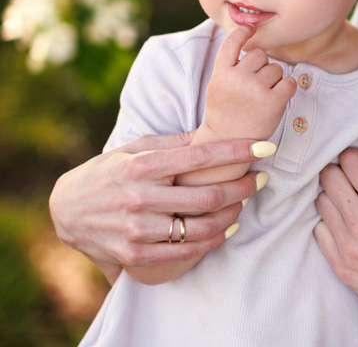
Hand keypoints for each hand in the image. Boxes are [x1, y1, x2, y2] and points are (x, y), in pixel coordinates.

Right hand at [49, 132, 270, 267]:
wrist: (65, 209)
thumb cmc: (109, 171)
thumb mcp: (135, 148)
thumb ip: (174, 143)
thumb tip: (212, 131)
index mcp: (142, 165)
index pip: (201, 156)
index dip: (238, 151)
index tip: (266, 147)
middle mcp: (139, 196)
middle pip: (208, 196)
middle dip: (243, 188)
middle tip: (260, 180)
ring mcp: (136, 228)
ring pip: (201, 228)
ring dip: (232, 216)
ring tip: (244, 205)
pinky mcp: (133, 253)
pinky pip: (184, 252)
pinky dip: (212, 241)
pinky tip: (225, 229)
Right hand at [204, 25, 297, 140]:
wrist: (229, 141)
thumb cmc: (226, 110)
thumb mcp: (218, 85)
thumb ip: (229, 65)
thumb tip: (248, 36)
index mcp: (221, 74)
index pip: (232, 43)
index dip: (243, 33)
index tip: (250, 29)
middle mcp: (237, 79)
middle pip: (260, 55)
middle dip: (261, 66)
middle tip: (255, 85)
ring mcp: (255, 90)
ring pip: (276, 68)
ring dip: (274, 78)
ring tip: (263, 95)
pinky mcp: (273, 102)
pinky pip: (289, 82)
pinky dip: (288, 87)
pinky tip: (279, 96)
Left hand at [314, 149, 357, 336]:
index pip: (349, 160)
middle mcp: (357, 222)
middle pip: (328, 177)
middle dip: (342, 172)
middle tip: (356, 180)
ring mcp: (345, 246)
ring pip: (320, 202)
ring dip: (333, 197)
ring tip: (351, 204)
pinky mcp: (339, 265)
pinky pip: (319, 231)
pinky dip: (329, 224)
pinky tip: (346, 228)